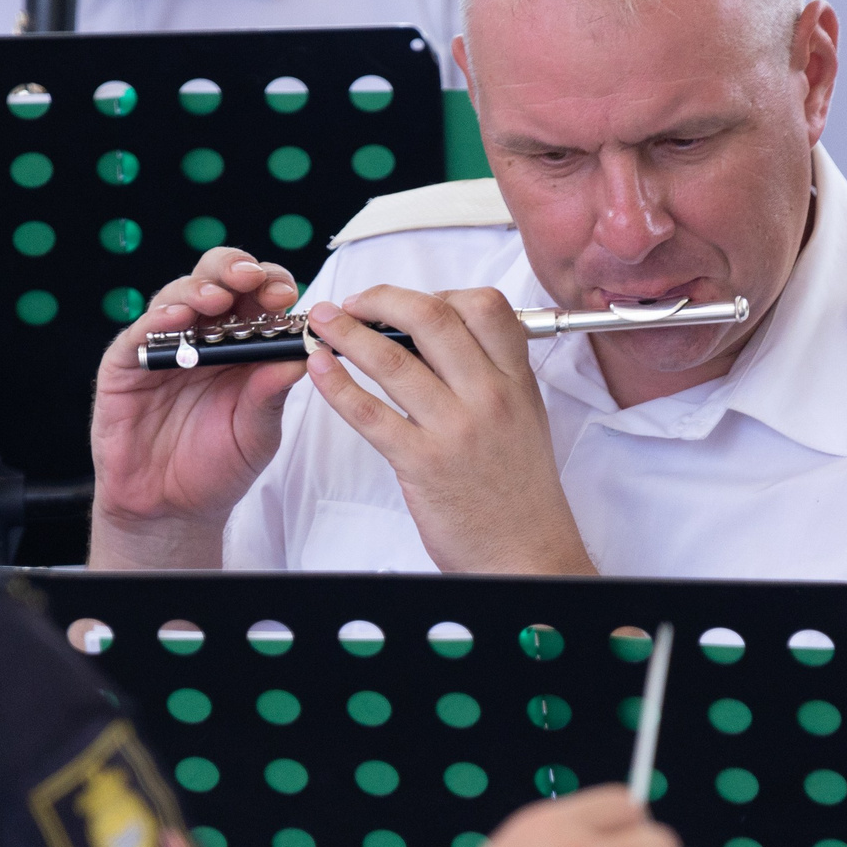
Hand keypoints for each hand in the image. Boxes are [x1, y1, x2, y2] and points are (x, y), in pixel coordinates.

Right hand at [88, 248, 305, 566]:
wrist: (171, 509)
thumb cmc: (218, 465)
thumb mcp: (257, 431)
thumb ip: (273, 392)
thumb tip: (305, 353)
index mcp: (242, 345)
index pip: (257, 297)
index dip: (272, 287)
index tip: (288, 296)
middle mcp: (203, 336)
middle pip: (217, 280)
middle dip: (236, 271)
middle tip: (253, 280)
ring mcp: (164, 346)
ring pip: (177, 296)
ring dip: (199, 289)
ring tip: (216, 299)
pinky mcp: (126, 364)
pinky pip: (139, 333)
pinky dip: (157, 320)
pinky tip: (176, 318)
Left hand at [302, 285, 591, 573]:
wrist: (526, 555)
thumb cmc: (520, 493)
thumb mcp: (523, 418)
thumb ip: (491, 375)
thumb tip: (441, 338)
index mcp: (516, 380)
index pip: (484, 305)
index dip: (439, 291)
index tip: (409, 301)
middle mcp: (488, 395)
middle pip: (431, 316)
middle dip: (381, 298)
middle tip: (354, 301)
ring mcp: (455, 428)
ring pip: (391, 359)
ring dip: (346, 331)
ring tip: (322, 322)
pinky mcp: (421, 462)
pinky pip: (369, 412)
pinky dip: (336, 384)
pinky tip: (319, 368)